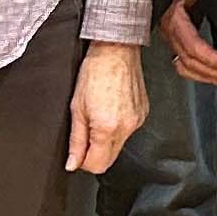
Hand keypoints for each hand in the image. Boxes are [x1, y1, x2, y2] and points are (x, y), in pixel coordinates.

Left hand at [67, 40, 147, 172]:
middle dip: (95, 153)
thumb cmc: (95, 72)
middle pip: (110, 159)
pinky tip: (110, 109)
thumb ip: (76, 140)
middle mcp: (126, 127)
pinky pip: (128, 131)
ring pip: (119, 146)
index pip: (97, 165)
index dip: (83, 162)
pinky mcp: (143, 113)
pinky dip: (117, 127)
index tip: (77, 153)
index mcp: (107, 128)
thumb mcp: (76, 108)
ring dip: (106, 139)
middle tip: (85, 134)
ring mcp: (138, 121)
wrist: (116, 50)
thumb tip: (73, 162)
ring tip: (98, 116)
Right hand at [158, 0, 216, 86]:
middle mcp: (170, 29)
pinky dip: (197, 73)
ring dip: (204, 76)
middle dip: (210, 71)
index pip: (191, 44)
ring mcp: (171, 37)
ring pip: (184, 65)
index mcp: (175, 16)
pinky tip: (211, 76)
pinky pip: (183, 64)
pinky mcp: (176, 41)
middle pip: (188, 59)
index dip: (209, 57)